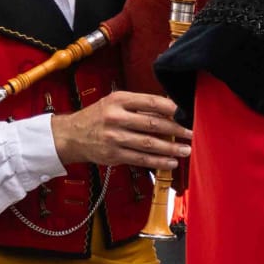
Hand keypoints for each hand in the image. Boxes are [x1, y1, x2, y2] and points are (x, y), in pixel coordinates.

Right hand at [49, 91, 191, 169]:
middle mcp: (115, 118)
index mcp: (118, 100)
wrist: (71, 135)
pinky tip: (171, 162)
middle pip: (153, 124)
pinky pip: (141, 159)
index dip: (172, 108)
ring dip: (171, 148)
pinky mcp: (114, 155)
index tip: (187, 112)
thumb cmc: (98, 117)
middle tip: (192, 133)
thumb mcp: (115, 103)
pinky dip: (158, 162)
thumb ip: (140, 105)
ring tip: (186, 149)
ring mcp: (114, 137)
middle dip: (177, 130)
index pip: (151, 101)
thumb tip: (171, 108)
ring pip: (149, 144)